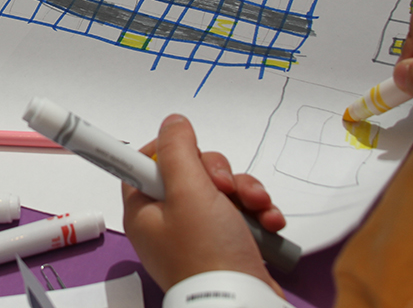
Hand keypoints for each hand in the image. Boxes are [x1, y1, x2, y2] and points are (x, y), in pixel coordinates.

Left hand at [122, 114, 284, 294]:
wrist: (241, 304)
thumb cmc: (207, 255)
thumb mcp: (187, 191)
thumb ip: (178, 150)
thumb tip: (173, 123)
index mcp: (144, 210)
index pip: (144, 164)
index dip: (170, 151)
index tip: (190, 148)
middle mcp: (168, 222)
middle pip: (190, 173)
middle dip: (220, 174)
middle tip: (226, 190)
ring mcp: (197, 234)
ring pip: (221, 190)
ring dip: (245, 192)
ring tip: (257, 208)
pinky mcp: (225, 244)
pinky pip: (240, 213)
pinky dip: (257, 213)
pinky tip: (268, 222)